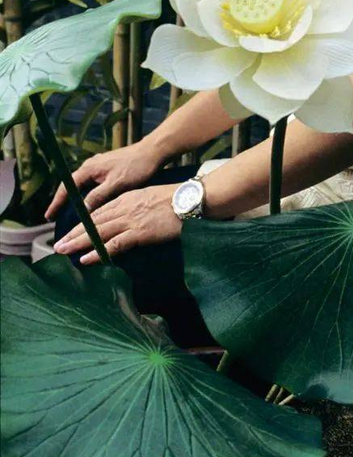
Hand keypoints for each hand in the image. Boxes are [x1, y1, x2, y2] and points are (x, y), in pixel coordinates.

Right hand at [45, 140, 163, 220]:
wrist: (152, 152)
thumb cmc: (136, 166)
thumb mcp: (117, 184)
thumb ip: (98, 196)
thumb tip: (83, 209)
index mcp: (89, 168)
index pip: (67, 187)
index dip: (57, 202)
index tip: (49, 216)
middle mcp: (91, 165)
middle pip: (71, 186)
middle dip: (63, 201)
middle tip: (55, 217)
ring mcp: (99, 166)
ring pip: (82, 185)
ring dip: (75, 198)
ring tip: (69, 214)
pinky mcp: (107, 169)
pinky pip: (91, 183)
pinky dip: (86, 194)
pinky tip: (89, 204)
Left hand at [53, 183, 181, 264]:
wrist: (190, 200)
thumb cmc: (176, 199)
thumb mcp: (150, 198)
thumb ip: (136, 207)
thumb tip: (128, 219)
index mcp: (127, 198)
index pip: (99, 212)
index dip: (83, 224)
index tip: (71, 233)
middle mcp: (124, 208)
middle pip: (94, 222)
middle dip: (74, 234)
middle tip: (59, 245)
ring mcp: (131, 220)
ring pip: (98, 232)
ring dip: (79, 243)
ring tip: (64, 252)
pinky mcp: (139, 232)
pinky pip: (114, 244)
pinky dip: (98, 252)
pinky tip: (86, 258)